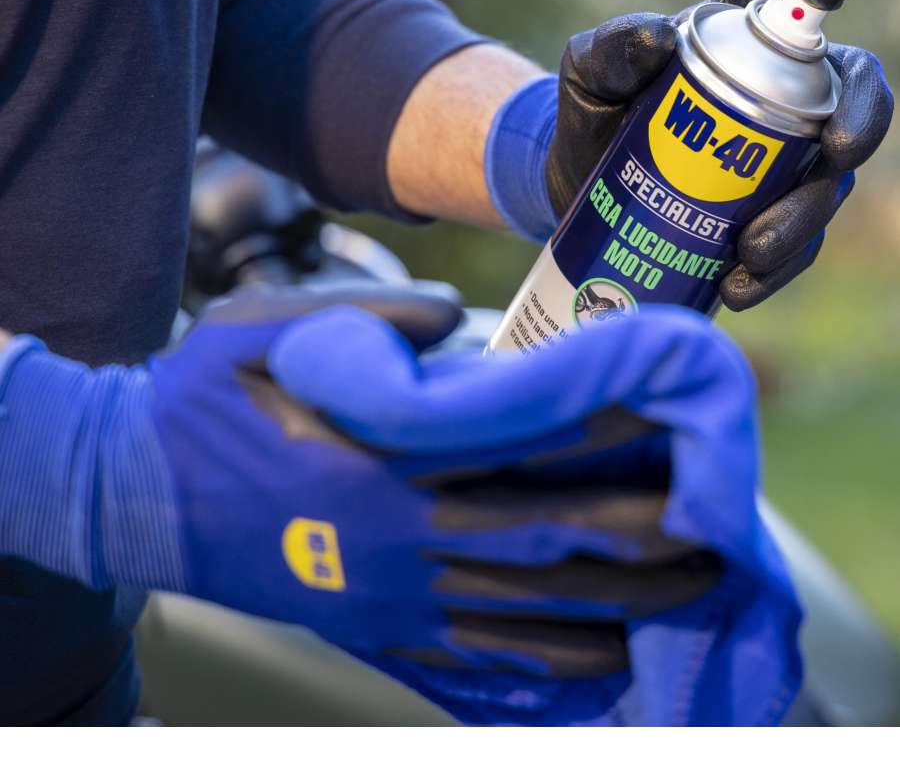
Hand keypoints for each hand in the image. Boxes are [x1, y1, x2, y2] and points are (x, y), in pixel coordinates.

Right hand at [0, 282, 746, 679]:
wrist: (133, 489)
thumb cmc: (202, 398)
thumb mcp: (272, 326)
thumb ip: (373, 313)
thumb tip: (456, 317)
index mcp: (390, 450)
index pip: (524, 442)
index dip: (606, 436)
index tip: (670, 431)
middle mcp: (403, 529)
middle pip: (547, 537)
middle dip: (639, 539)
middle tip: (712, 535)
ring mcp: (389, 591)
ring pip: (524, 612)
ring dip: (611, 609)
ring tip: (679, 606)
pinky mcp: (369, 631)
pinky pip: (471, 663)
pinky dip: (541, 668)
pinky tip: (590, 664)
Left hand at [546, 0, 892, 309]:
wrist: (572, 185)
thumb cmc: (589, 113)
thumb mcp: (586, 74)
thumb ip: (610, 48)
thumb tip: (660, 36)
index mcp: (735, 41)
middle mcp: (774, 97)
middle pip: (848, 94)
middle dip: (861, 121)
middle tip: (837, 154)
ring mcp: (777, 163)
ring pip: (825, 185)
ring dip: (803, 219)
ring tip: (753, 249)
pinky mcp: (763, 220)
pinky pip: (791, 248)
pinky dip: (773, 271)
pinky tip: (738, 285)